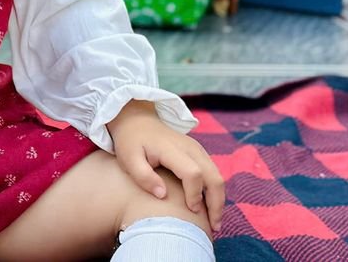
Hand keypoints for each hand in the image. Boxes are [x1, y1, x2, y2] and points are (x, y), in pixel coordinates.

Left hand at [108, 100, 225, 230]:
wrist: (137, 121)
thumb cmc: (131, 142)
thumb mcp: (128, 158)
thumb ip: (143, 176)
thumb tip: (163, 195)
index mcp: (171, 148)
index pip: (192, 172)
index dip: (195, 193)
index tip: (191, 210)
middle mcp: (190, 148)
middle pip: (214, 176)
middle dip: (216, 203)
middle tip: (214, 227)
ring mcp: (197, 149)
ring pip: (217, 176)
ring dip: (219, 199)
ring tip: (214, 222)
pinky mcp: (199, 153)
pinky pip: (214, 174)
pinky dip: (215, 192)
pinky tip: (209, 207)